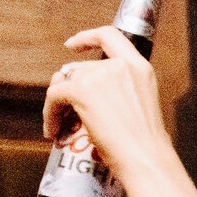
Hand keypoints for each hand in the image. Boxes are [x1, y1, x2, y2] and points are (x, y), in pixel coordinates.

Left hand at [44, 28, 173, 177]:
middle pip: (81, 69)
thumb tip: (69, 82)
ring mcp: (100, 76)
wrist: (146, 160)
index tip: (72, 45)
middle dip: (69, 89)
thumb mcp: (139, 107)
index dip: (87, 37)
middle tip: (65, 111)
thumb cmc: (145, 145)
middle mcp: (120, 66)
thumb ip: (115, 89)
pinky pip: (54, 97)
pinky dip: (50, 113)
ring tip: (60, 125)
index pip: (110, 36)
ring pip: (65, 83)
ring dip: (58, 104)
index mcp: (140, 68)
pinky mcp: (81, 90)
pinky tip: (54, 130)